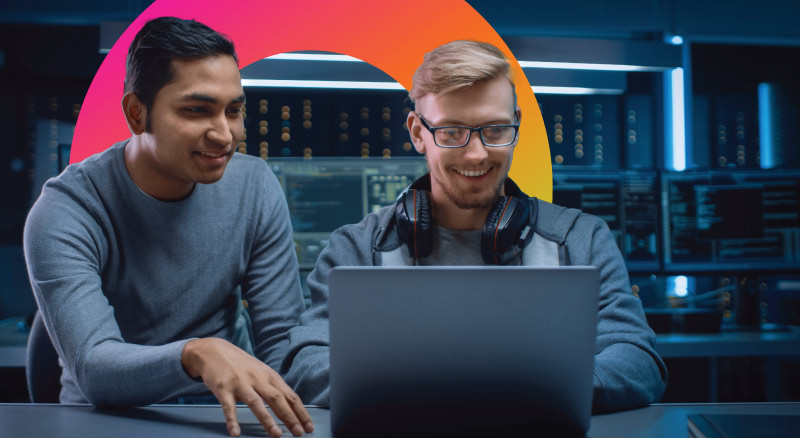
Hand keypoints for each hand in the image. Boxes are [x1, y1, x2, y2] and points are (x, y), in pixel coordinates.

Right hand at [181, 337, 313, 436]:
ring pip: (256, 403)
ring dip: (267, 420)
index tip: (308, 426)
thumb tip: (292, 406)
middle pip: (277, 399)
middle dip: (289, 416)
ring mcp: (240, 383)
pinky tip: (235, 433)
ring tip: (277, 434)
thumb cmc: (241, 365)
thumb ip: (274, 387)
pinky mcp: (223, 388)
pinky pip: (228, 406)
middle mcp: (257, 379)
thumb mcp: (261, 372)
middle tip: (298, 433)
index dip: (300, 411)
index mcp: (269, 376)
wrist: (214, 350)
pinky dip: (232, 420)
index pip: (290, 395)